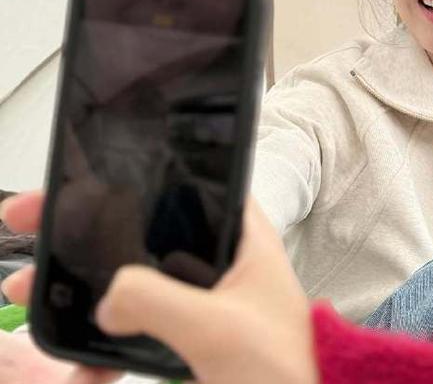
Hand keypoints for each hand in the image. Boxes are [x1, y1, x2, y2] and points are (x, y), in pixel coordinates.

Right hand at [1, 192, 317, 383]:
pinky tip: (82, 361)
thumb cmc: (289, 368)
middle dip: (90, 233)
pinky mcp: (190, 338)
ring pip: (135, 283)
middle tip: (38, 227)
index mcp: (240, 237)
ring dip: (88, 289)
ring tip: (36, 294)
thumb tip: (107, 299)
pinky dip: (106, 343)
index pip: (186, 184)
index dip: (136, 176)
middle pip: (146, 231)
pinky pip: (139, 329)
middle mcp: (220, 261)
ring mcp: (203, 300)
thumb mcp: (219, 327)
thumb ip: (158, 300)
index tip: (83, 180)